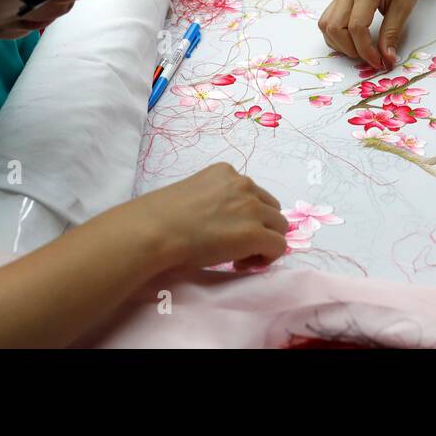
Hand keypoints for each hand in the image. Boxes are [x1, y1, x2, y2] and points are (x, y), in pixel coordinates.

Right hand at [137, 163, 289, 270]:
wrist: (156, 231)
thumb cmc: (162, 217)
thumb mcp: (192, 194)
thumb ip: (214, 200)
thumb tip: (225, 221)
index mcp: (226, 172)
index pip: (252, 193)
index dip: (246, 216)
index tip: (228, 231)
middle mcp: (243, 184)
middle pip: (271, 208)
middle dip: (260, 227)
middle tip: (236, 247)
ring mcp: (252, 207)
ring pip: (279, 227)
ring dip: (264, 242)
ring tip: (239, 257)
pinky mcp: (255, 233)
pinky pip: (278, 246)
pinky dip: (266, 258)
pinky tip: (242, 263)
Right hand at [318, 0, 424, 70]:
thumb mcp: (404, 7)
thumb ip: (392, 33)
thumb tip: (386, 58)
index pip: (356, 27)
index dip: (365, 49)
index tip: (379, 61)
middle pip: (334, 27)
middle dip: (349, 49)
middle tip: (369, 57)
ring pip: (325, 24)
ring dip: (338, 43)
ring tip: (359, 49)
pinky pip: (327, 19)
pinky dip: (335, 34)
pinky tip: (351, 40)